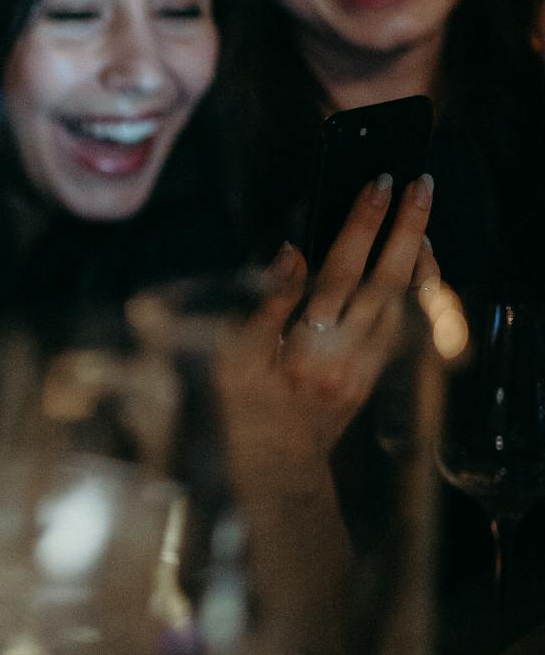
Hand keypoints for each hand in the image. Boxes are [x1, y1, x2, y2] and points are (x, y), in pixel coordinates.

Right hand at [251, 173, 437, 453]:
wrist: (275, 468)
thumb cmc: (243, 411)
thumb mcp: (233, 357)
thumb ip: (266, 302)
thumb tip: (293, 249)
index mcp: (305, 348)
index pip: (340, 273)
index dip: (359, 227)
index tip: (375, 188)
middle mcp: (345, 358)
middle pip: (386, 281)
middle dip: (404, 228)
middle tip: (418, 186)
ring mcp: (367, 369)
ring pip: (405, 304)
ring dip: (418, 255)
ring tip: (421, 215)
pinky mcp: (376, 377)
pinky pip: (409, 326)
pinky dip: (419, 291)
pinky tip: (420, 265)